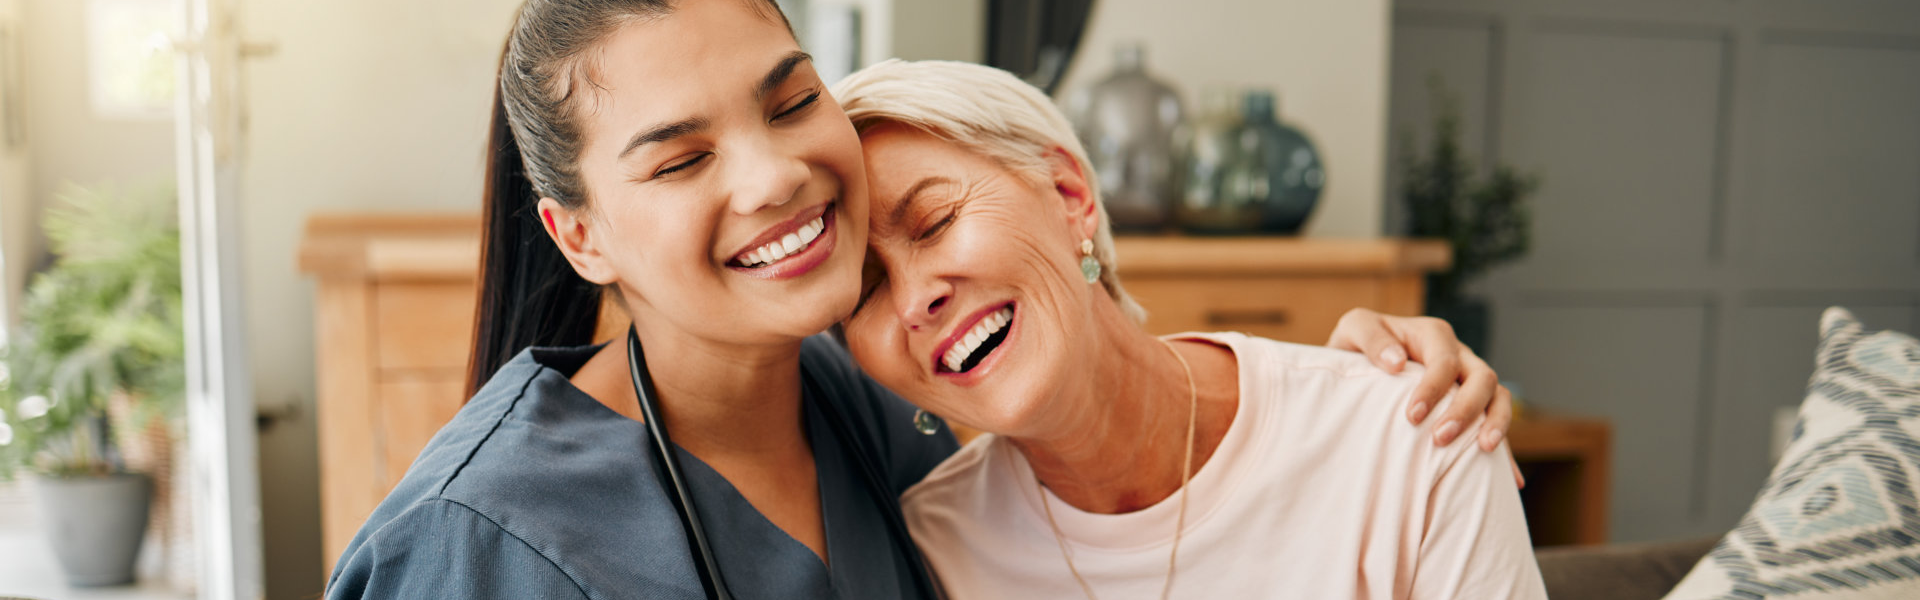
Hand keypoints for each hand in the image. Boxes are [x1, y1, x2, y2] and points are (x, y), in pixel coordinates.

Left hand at [1326, 308, 1523, 486]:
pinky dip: (1507, 452)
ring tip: (1485, 450)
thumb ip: (1370, 338)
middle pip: (1482, 377)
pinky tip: (1511, 479)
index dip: (1432, 388)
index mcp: (1433, 335)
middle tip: (1439, 438)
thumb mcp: (1354, 328)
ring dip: (1496, 422)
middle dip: (1466, 409)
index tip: (1412, 416)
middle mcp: (1459, 355)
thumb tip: (1396, 362)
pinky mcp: (1473, 407)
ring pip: (1499, 396)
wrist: (1360, 364)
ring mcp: (1470, 381)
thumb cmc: (1357, 345)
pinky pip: (1496, 424)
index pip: (1444, 360)